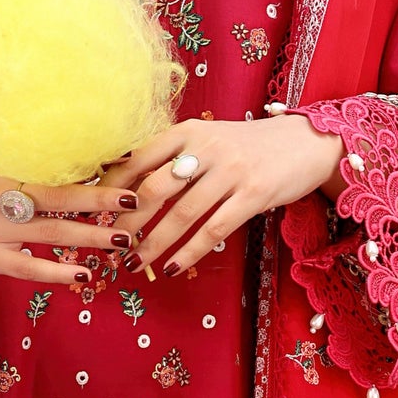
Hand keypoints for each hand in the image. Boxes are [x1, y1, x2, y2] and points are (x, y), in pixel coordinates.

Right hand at [0, 162, 118, 291]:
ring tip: (123, 240)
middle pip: (55, 198)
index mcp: (0, 166)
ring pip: (49, 234)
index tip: (124, 160)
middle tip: (133, 201)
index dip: (87, 163)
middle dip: (97, 200)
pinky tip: (85, 275)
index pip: (50, 164)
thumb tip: (94, 152)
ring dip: (90, 238)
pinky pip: (28, 269)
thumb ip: (36, 156)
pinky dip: (58, 273)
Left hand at [103, 115, 344, 275]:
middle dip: (128, 221)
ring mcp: (231, 171)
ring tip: (134, 263)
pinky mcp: (253, 195)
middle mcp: (206, 147)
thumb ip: (173, 157)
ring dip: (153, 243)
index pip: (138, 158)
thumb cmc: (247, 147)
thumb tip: (126, 184)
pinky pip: (213, 230)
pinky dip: (188, 252)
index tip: (93, 210)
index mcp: (188, 130)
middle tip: (111, 243)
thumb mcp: (208, 139)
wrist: (305, 143)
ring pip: (181, 214)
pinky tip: (172, 267)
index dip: (112, 187)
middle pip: (154, 188)